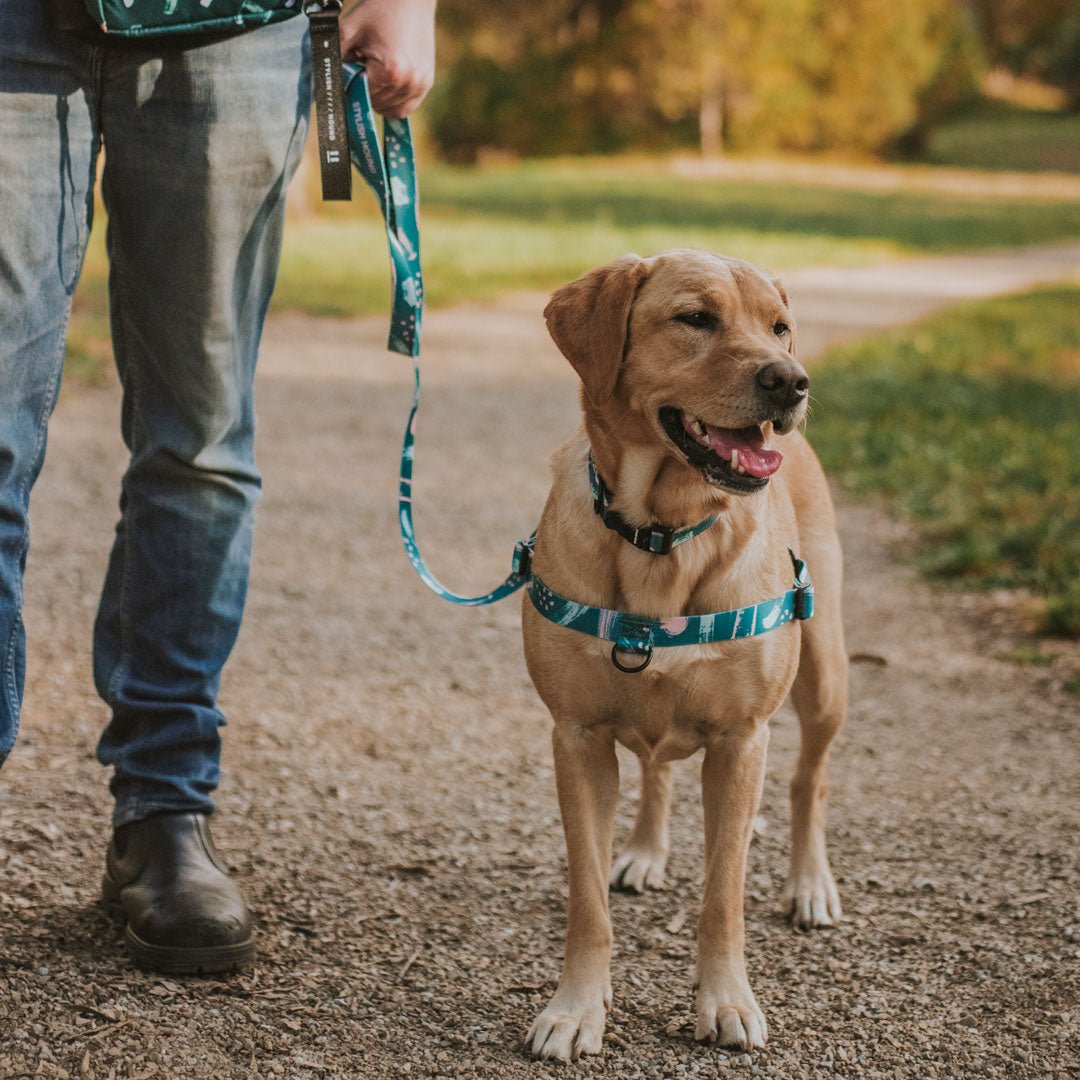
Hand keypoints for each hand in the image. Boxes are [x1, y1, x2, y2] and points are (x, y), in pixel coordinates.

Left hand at [339, 0, 435, 118]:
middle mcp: (408, 83)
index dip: (352, 85)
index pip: (362, 97)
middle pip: (376, 105)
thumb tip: (323, 83)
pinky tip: (387, 82)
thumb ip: (334, 57)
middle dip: (366, 90)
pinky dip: (394, 100)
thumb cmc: (378, 10)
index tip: (352, 67)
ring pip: (391, 110)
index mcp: (389, 72)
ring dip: (379, 97)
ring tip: (376, 71)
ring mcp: (420, 85)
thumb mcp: (349, 30)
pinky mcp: (427, 84)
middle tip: (364, 66)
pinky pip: (406, 107)